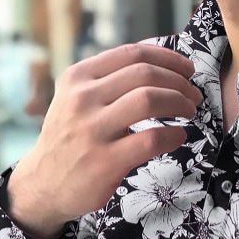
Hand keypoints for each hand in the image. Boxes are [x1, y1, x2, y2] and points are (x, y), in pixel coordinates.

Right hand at [7, 42, 203, 238]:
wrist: (45, 184)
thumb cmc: (71, 139)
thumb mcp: (76, 99)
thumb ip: (108, 82)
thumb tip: (158, 67)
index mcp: (78, 77)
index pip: (132, 54)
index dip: (167, 58)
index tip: (187, 69)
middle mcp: (83, 98)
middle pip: (145, 74)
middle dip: (179, 82)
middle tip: (193, 95)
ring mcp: (93, 130)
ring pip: (149, 100)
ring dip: (179, 103)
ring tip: (190, 112)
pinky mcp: (106, 161)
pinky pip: (151, 140)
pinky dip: (173, 135)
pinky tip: (179, 136)